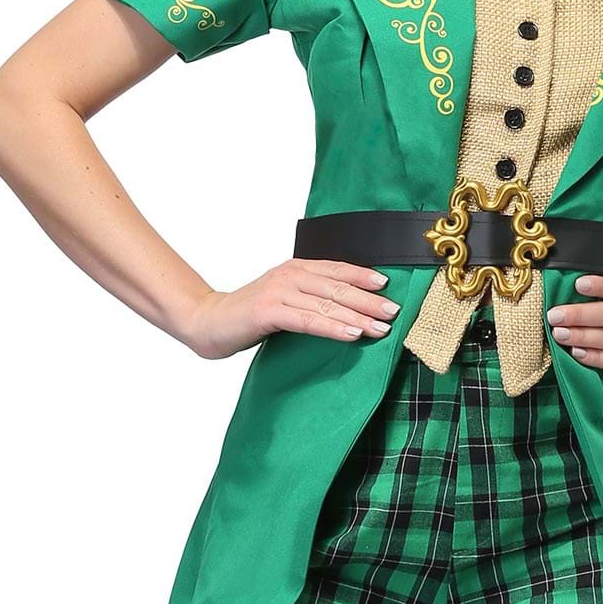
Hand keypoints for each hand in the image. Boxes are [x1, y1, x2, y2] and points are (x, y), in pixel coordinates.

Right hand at [182, 258, 399, 360]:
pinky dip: (332, 327)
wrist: (208, 322)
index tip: (388, 285)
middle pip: (337, 287)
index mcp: (295, 269)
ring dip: (357, 316)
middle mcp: (289, 275)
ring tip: (381, 327)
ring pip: (327, 304)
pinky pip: (308, 320)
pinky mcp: (269, 312)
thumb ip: (309, 298)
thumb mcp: (283, 300)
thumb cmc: (249, 315)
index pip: (336, 269)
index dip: (363, 275)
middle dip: (368, 299)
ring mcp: (278, 292)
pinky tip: (352, 334)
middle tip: (394, 311)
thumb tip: (347, 309)